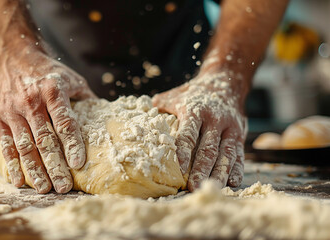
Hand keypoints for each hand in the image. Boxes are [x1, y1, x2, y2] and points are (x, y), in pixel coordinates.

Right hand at [0, 50, 95, 193]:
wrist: (13, 57)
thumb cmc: (48, 71)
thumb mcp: (72, 78)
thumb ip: (87, 99)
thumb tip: (108, 118)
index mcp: (53, 90)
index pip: (64, 122)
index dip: (72, 144)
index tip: (78, 164)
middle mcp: (31, 101)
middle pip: (45, 139)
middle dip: (54, 166)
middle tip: (63, 187)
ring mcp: (13, 110)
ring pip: (25, 146)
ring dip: (35, 170)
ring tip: (44, 188)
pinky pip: (6, 144)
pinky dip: (13, 164)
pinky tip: (20, 180)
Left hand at [152, 71, 246, 190]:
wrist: (226, 82)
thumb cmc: (193, 93)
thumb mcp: (175, 96)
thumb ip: (158, 108)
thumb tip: (139, 121)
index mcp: (195, 110)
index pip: (188, 133)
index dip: (184, 151)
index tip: (180, 169)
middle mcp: (214, 119)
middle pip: (208, 148)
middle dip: (202, 169)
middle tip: (194, 187)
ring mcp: (229, 127)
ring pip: (227, 153)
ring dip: (220, 173)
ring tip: (214, 188)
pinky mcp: (240, 134)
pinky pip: (239, 153)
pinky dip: (237, 168)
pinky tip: (233, 183)